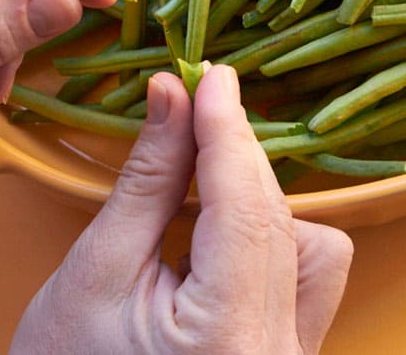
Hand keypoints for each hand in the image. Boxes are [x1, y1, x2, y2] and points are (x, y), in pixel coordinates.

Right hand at [11, 63, 353, 354]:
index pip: (243, 206)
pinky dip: (266, 242)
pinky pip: (303, 280)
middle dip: (236, 158)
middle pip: (279, 220)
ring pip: (310, 247)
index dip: (227, 131)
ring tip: (192, 198)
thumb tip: (174, 97)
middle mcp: (278, 354)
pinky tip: (215, 239)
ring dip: (257, 206)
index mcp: (228, 338)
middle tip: (195, 105)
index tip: (212, 78)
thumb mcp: (94, 275)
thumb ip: (146, 181)